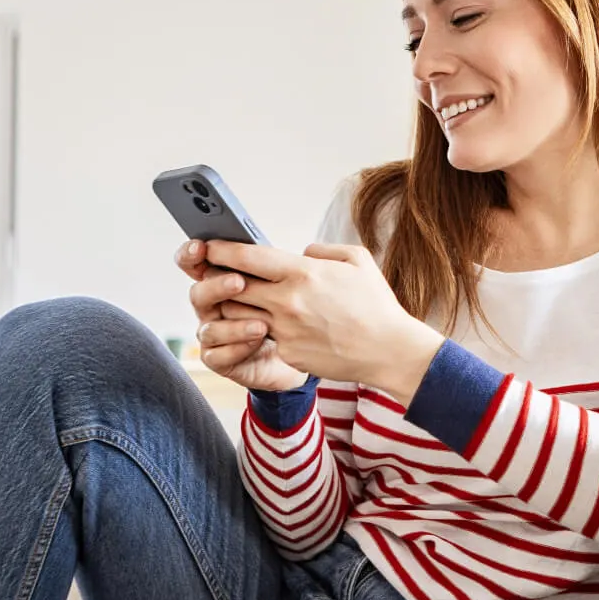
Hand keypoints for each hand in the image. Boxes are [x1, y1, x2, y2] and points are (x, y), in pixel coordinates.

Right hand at [175, 239, 308, 391]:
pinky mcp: (219, 359)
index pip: (195, 263)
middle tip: (239, 282)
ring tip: (262, 324)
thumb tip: (300, 248)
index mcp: (220, 279)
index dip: (191, 254)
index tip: (200, 247)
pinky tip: (258, 341)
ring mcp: (213, 334)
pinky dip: (238, 347)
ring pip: (209, 328)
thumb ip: (279, 265)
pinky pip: (218, 355)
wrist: (299, 349)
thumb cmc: (289, 310)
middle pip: (198, 293)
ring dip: (234, 325)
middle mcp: (211, 306)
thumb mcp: (286, 283)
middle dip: (216, 286)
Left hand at [204, 240, 444, 401]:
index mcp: (302, 273)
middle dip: (220, 278)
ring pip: (240, 314)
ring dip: (236, 305)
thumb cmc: (376, 304)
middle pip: (233, 286)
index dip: (222, 250)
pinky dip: (262, 329)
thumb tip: (301, 254)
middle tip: (214, 272)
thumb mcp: (357, 260)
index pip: (247, 256)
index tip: (209, 246)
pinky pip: (264, 336)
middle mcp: (287, 301)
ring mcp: (285, 330)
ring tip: (242, 297)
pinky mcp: (288, 353)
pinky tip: (274, 325)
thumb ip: (322, 250)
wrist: (388, 350)